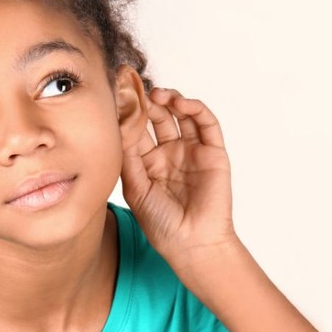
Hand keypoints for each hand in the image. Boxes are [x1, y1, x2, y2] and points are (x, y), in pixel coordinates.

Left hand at [120, 87, 238, 266]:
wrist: (191, 243)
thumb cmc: (161, 223)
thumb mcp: (135, 187)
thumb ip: (127, 156)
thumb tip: (118, 125)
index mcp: (148, 161)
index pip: (137, 129)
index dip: (129, 112)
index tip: (117, 93)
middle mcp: (170, 152)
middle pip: (158, 117)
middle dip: (148, 101)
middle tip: (136, 89)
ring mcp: (192, 151)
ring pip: (182, 115)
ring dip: (170, 99)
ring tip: (157, 95)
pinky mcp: (213, 152)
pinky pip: (206, 123)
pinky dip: (195, 108)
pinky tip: (180, 104)